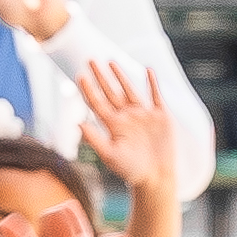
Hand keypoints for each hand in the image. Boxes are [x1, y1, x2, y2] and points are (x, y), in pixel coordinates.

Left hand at [75, 57, 177, 196]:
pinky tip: (148, 70)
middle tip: (90, 59)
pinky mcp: (160, 116)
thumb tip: (77, 123)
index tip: (79, 75)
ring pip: (129, 90)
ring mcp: (143, 115)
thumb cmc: (130, 170)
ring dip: (121, 76)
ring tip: (111, 61)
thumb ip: (94, 139)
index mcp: (113, 125)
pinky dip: (152, 83)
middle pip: (110, 92)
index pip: (97, 102)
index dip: (88, 89)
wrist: (156, 177)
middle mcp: (126, 117)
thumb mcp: (110, 154)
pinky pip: (155, 95)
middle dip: (100, 76)